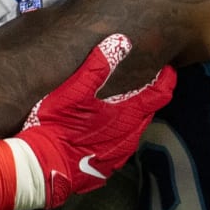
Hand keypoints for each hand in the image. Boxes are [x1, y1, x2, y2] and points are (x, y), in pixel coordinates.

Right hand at [13, 34, 175, 207]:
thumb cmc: (58, 125)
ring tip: (119, 104)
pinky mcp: (104, 167)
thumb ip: (98, 66)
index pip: (160, 94)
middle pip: (148, 112)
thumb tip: (120, 41)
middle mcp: (129, 136)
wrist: (43, 166)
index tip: (165, 68)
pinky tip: (102, 131)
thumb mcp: (74, 91)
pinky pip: (119, 147)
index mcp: (127, 115)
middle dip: (148, 96)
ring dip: (132, 116)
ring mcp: (118, 155)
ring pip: (134, 131)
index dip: (166, 79)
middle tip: (139, 81)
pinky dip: (117, 135)